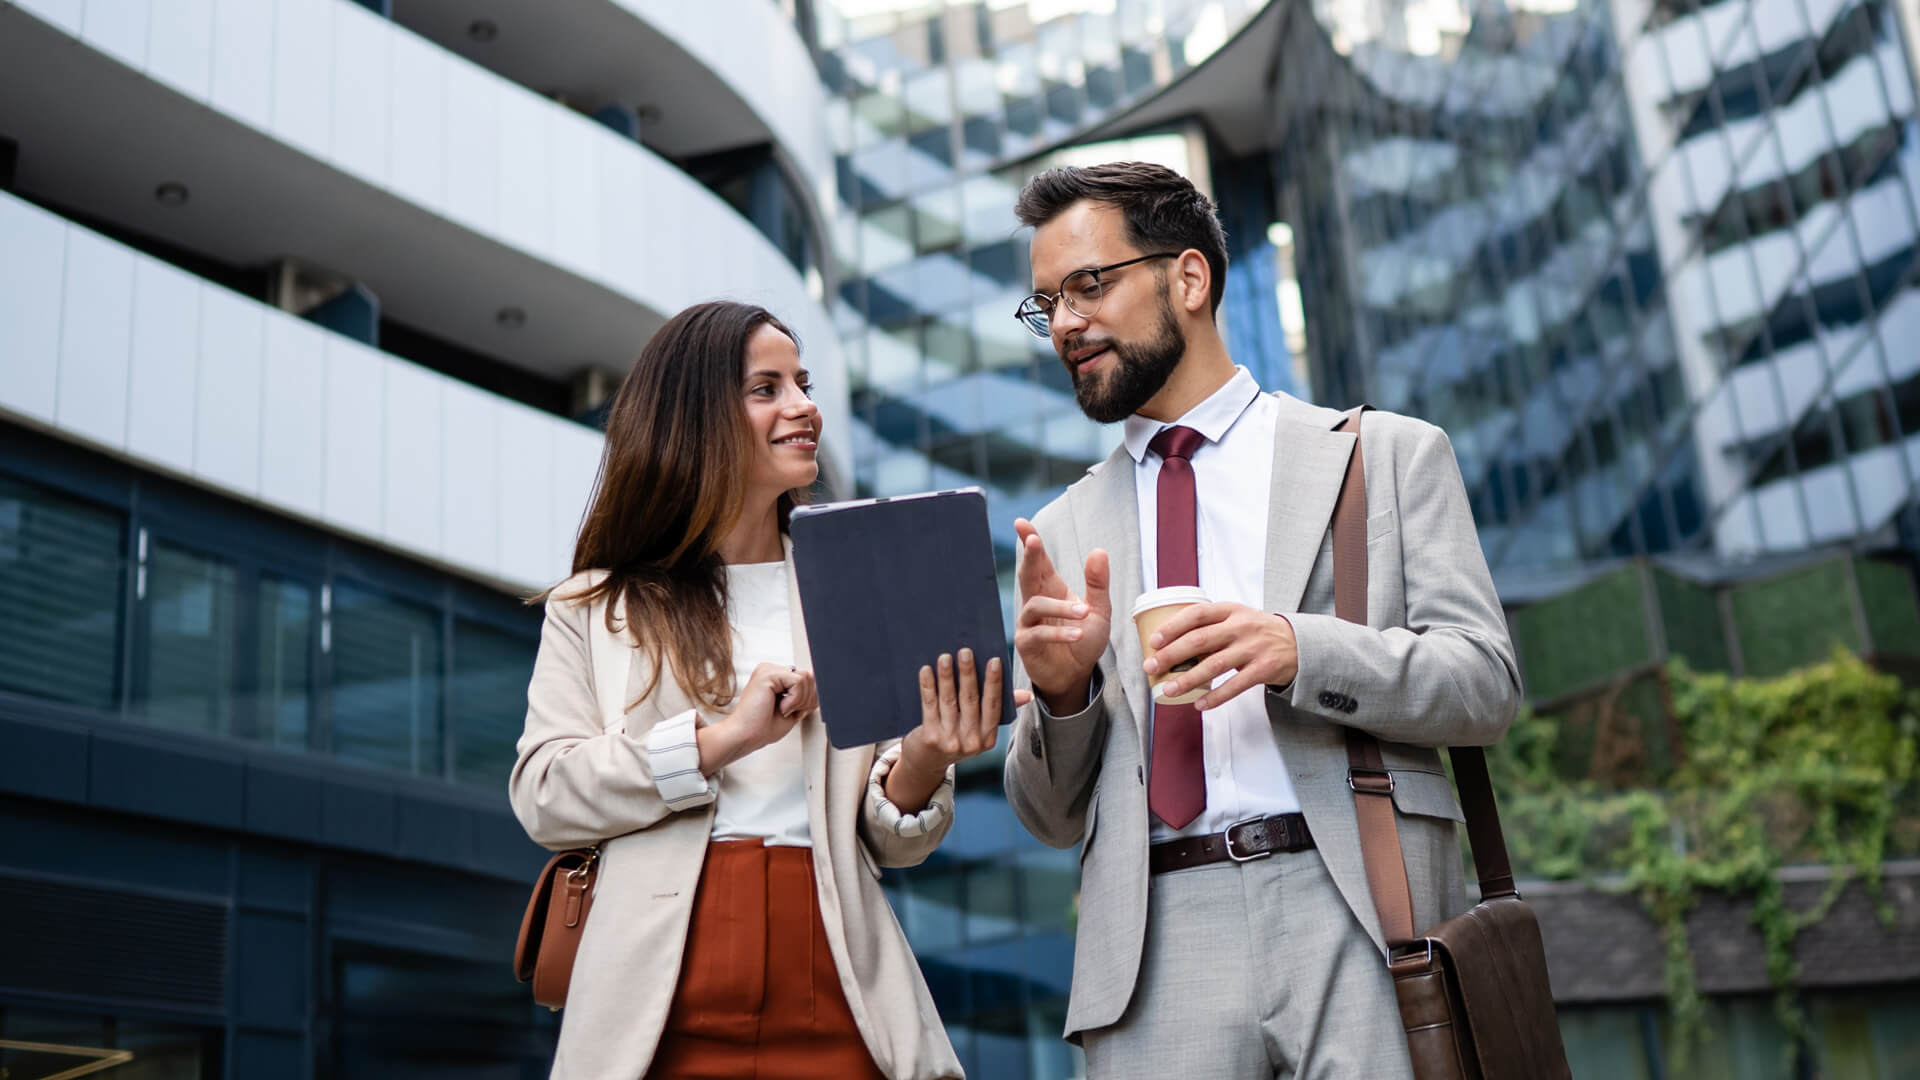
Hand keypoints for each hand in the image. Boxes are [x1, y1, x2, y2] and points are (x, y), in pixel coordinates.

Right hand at [707, 663, 815, 769]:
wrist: (746, 736)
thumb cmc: (763, 727)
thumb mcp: (793, 709)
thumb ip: (805, 695)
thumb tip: (820, 684)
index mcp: (776, 677)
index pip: (806, 678)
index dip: (809, 697)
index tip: (796, 711)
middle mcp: (771, 670)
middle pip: (808, 676)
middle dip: (806, 700)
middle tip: (788, 712)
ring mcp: (768, 670)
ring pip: (805, 678)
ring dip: (799, 701)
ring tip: (782, 710)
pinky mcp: (768, 674)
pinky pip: (798, 682)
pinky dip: (794, 700)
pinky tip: (780, 707)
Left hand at [900, 649, 1012, 773]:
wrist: (927, 762)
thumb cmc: (957, 737)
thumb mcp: (980, 729)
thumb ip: (1001, 709)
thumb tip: (1027, 695)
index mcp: (988, 738)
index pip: (993, 705)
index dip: (994, 682)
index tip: (994, 660)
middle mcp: (971, 742)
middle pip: (970, 700)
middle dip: (968, 673)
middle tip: (965, 651)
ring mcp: (950, 742)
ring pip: (949, 701)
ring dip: (947, 676)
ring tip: (945, 657)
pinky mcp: (930, 738)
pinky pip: (929, 706)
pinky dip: (928, 686)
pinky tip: (926, 670)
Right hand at [1013, 518, 1109, 712]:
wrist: (1076, 675)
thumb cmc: (1083, 640)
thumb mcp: (1098, 610)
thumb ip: (1097, 583)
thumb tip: (1098, 551)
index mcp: (1051, 588)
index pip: (1039, 561)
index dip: (1029, 541)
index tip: (1021, 523)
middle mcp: (1036, 602)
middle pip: (1027, 574)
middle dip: (1029, 556)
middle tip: (1034, 541)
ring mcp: (1028, 622)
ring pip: (1035, 604)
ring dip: (1061, 607)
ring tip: (1084, 612)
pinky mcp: (1027, 643)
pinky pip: (1039, 633)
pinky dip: (1059, 632)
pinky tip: (1078, 633)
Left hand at [1142, 603, 1296, 710]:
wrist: (1297, 643)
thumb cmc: (1256, 631)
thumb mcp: (1237, 617)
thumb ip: (1211, 625)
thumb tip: (1170, 642)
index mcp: (1230, 610)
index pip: (1197, 614)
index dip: (1173, 626)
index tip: (1153, 641)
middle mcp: (1241, 627)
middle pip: (1200, 640)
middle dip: (1171, 655)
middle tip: (1151, 666)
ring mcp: (1253, 648)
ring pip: (1214, 665)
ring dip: (1188, 679)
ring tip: (1168, 689)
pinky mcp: (1263, 669)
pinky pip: (1235, 686)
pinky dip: (1215, 697)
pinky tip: (1199, 704)